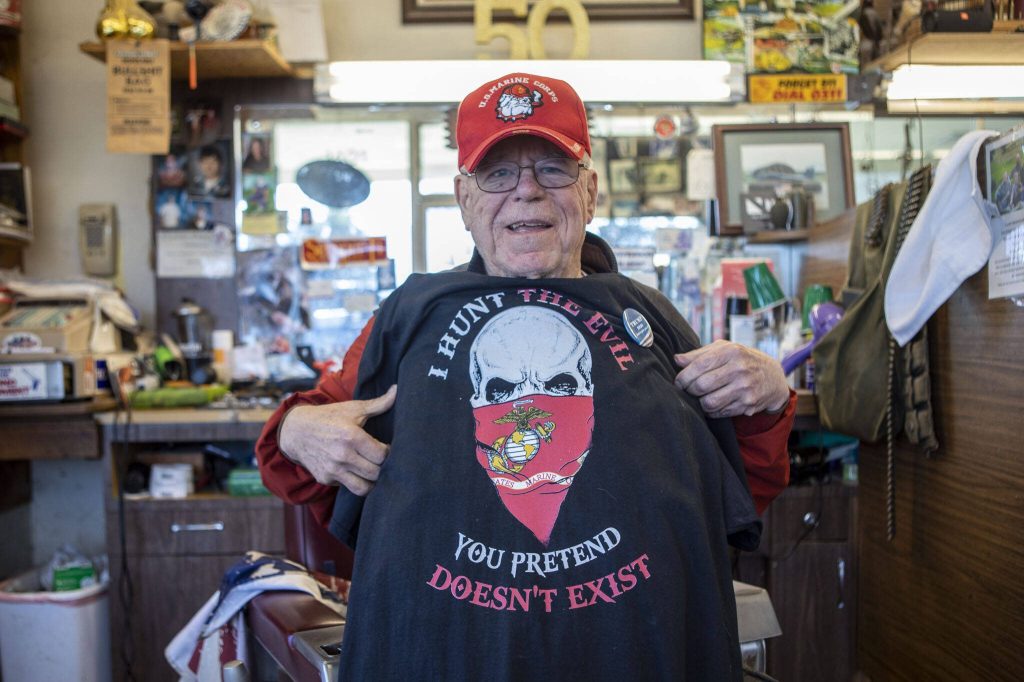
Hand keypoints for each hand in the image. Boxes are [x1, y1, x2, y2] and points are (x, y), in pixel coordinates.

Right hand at [279, 385, 396, 495]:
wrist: (296, 431)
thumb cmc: (329, 417)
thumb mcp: (353, 408)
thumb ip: (378, 404)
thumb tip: (397, 390)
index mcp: (351, 436)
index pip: (382, 455)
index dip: (388, 452)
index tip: (385, 448)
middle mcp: (342, 455)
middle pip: (375, 473)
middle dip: (382, 467)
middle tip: (380, 460)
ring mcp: (333, 470)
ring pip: (363, 488)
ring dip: (371, 481)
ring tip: (372, 470)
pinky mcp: (326, 479)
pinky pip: (348, 487)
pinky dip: (355, 481)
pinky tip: (356, 471)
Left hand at [674, 341, 788, 418]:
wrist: (772, 376)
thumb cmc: (741, 360)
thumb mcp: (724, 349)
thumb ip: (699, 354)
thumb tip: (677, 359)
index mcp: (731, 351)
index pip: (699, 365)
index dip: (683, 376)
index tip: (678, 382)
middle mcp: (739, 368)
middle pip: (702, 385)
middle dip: (689, 390)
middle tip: (687, 391)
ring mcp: (745, 387)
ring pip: (709, 402)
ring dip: (699, 403)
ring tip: (699, 398)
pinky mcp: (748, 404)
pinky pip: (720, 412)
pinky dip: (711, 411)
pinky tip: (712, 404)